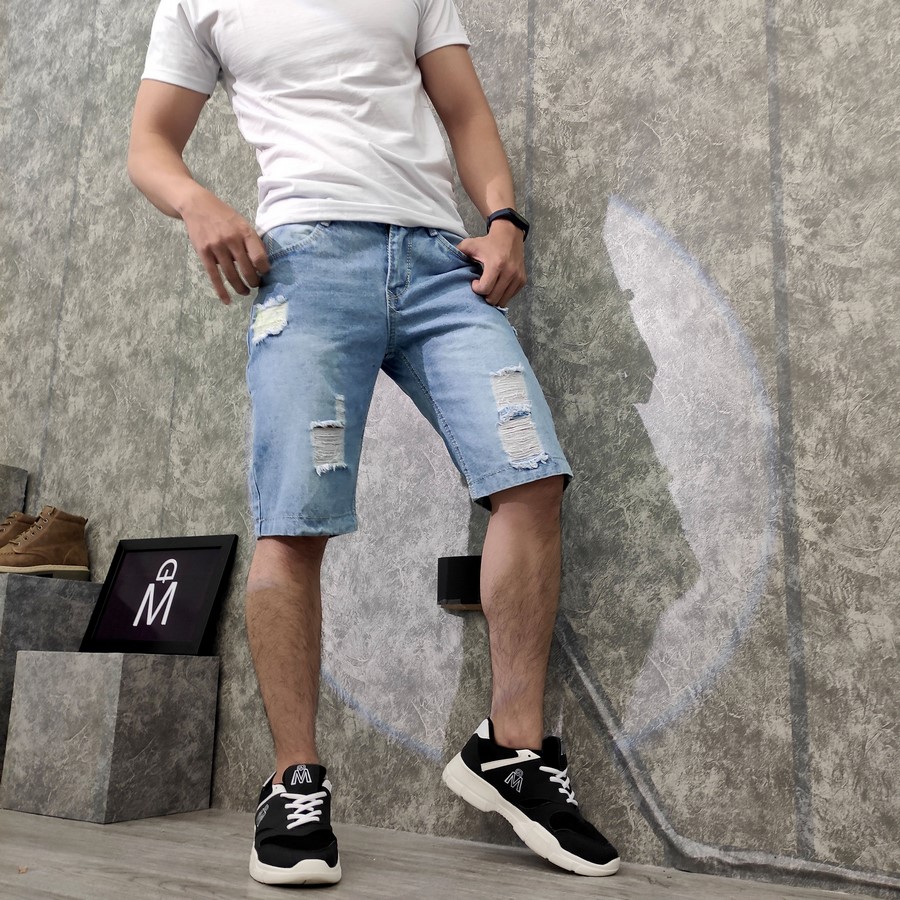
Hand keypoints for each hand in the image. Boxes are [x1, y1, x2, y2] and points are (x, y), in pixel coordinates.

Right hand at [179, 187, 269, 304]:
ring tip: (245, 292)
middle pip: (246, 269)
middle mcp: (231, 240)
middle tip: (255, 285)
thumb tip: (263, 263)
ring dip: (240, 287)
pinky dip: (221, 291)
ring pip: (231, 275)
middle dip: (253, 281)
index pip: (259, 257)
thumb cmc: (224, 216)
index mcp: (245, 232)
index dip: (264, 269)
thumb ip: (251, 241)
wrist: (197, 205)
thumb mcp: (242, 222)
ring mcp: (216, 247)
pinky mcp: (204, 253)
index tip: (265, 274)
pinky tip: (227, 300)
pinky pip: (214, 276)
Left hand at [457, 219, 526, 306]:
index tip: (474, 282)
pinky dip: (502, 295)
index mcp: (496, 264)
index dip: (476, 289)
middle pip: (493, 298)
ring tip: (489, 288)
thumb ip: (458, 253)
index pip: (485, 289)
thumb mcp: (470, 244)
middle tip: (481, 287)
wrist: (509, 234)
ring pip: (502, 300)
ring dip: (493, 297)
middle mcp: (509, 272)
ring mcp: (518, 277)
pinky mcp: (522, 280)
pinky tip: (497, 286)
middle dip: (484, 296)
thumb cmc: (488, 242)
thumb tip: (446, 261)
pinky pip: (510, 296)